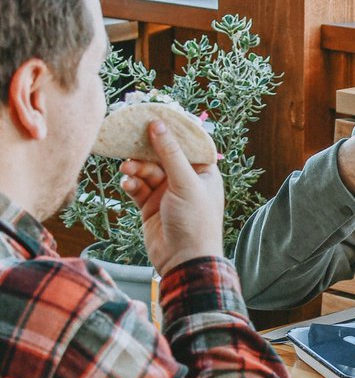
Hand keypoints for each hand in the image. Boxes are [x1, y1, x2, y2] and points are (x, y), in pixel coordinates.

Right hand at [119, 120, 224, 274]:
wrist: (183, 261)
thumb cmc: (194, 222)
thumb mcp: (185, 184)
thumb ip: (170, 153)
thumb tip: (158, 124)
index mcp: (203, 172)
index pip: (186, 143)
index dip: (170, 131)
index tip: (150, 116)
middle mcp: (186, 179)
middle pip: (161, 155)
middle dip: (145, 150)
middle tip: (128, 141)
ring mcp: (167, 192)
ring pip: (146, 170)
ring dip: (136, 168)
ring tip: (127, 170)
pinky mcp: (150, 205)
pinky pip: (137, 187)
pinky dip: (132, 184)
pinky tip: (128, 185)